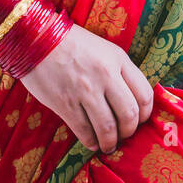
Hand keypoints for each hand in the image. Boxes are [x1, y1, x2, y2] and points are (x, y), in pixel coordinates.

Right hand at [20, 24, 153, 153]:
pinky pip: (85, 131)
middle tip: (124, 135)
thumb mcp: (104, 49)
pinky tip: (92, 142)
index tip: (140, 120)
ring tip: (108, 145)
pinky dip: (91, 142)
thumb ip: (120, 71)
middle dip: (130, 131)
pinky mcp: (66, 104)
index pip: (145, 94)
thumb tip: (131, 100)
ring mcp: (85, 91)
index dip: (146, 113)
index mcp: (118, 59)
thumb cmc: (72, 43)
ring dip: (110, 142)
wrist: (37, 38)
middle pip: (130, 115)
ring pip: (108, 128)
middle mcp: (105, 75)